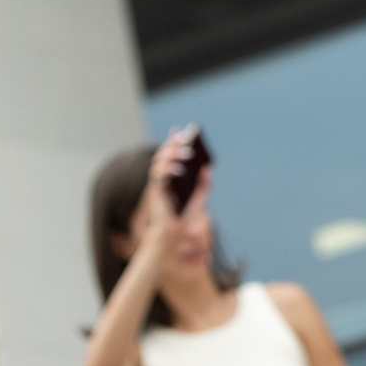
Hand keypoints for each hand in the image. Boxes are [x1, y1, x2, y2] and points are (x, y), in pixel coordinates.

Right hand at [137, 131, 198, 261]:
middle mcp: (162, 178)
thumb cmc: (185, 217)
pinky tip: (180, 170)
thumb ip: (204, 184)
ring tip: (188, 153)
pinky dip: (167, 170)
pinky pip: (157, 175)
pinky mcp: (156, 192)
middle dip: (173, 144)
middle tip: (185, 137)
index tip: (182, 129)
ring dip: (171, 154)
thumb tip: (209, 167)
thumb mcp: (199, 199)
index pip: (171, 154)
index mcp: (172, 177)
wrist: (175, 236)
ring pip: (159, 162)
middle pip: (164, 155)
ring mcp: (158, 184)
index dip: (174, 141)